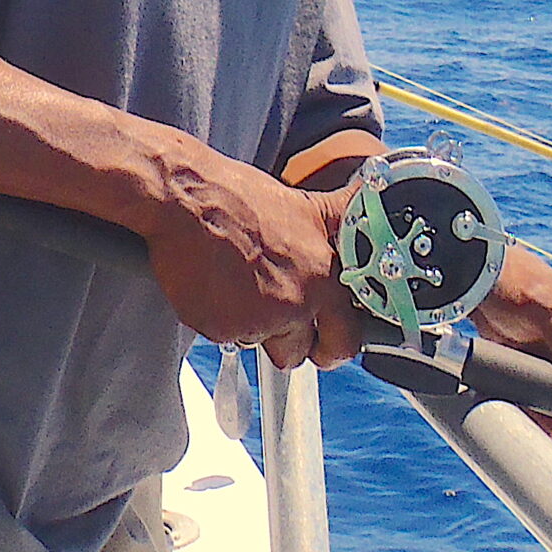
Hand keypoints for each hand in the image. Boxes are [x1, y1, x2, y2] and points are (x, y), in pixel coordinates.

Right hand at [147, 166, 347, 349]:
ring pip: (263, 346)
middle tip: (283, 327)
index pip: (349, 336)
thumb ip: (335, 226)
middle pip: (306, 354)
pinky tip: (215, 287)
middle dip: (298, 347)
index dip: (337, 339)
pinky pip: (227, 339)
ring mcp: (260, 320)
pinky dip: (222, 321)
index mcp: (324, 275)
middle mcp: (298, 302)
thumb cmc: (239, 196)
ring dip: (256, 329)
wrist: (186, 202)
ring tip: (241, 289)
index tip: (329, 336)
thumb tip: (366, 210)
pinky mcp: (223, 329)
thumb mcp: (305, 205)